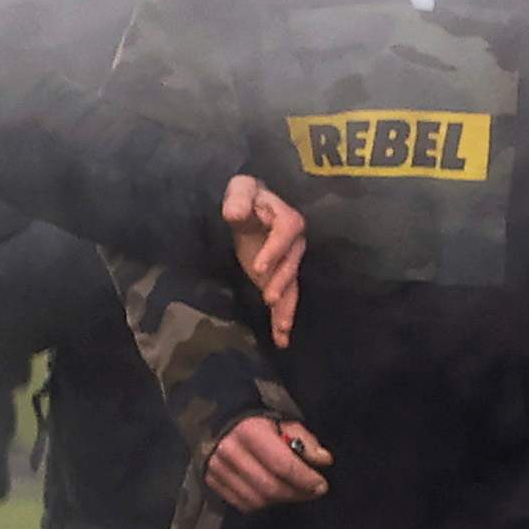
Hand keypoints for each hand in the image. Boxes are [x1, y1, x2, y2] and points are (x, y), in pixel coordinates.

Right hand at [202, 418, 332, 509]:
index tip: (321, 484)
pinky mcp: (211, 481)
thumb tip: (322, 460)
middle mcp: (229, 451)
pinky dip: (262, 504)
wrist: (220, 421)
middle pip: (269, 487)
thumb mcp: (284, 423)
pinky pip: (242, 504)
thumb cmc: (259, 423)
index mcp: (249, 431)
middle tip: (312, 491)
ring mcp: (217, 469)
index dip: (305, 479)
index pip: (282, 465)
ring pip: (256, 500)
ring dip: (281, 501)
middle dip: (297, 493)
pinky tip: (273, 495)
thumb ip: (304, 441)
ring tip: (294, 492)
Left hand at [222, 173, 304, 347]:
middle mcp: (293, 242)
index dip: (275, 250)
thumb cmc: (246, 194)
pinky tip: (281, 339)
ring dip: (287, 307)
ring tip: (282, 328)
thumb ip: (238, 199)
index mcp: (285, 218)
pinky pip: (285, 298)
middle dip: (281, 281)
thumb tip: (235, 213)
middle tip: (269, 298)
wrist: (251, 206)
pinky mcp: (279, 276)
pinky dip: (283, 318)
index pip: (286, 232)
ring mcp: (288, 262)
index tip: (259, 268)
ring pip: (292, 285)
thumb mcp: (240, 189)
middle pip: (291, 263)